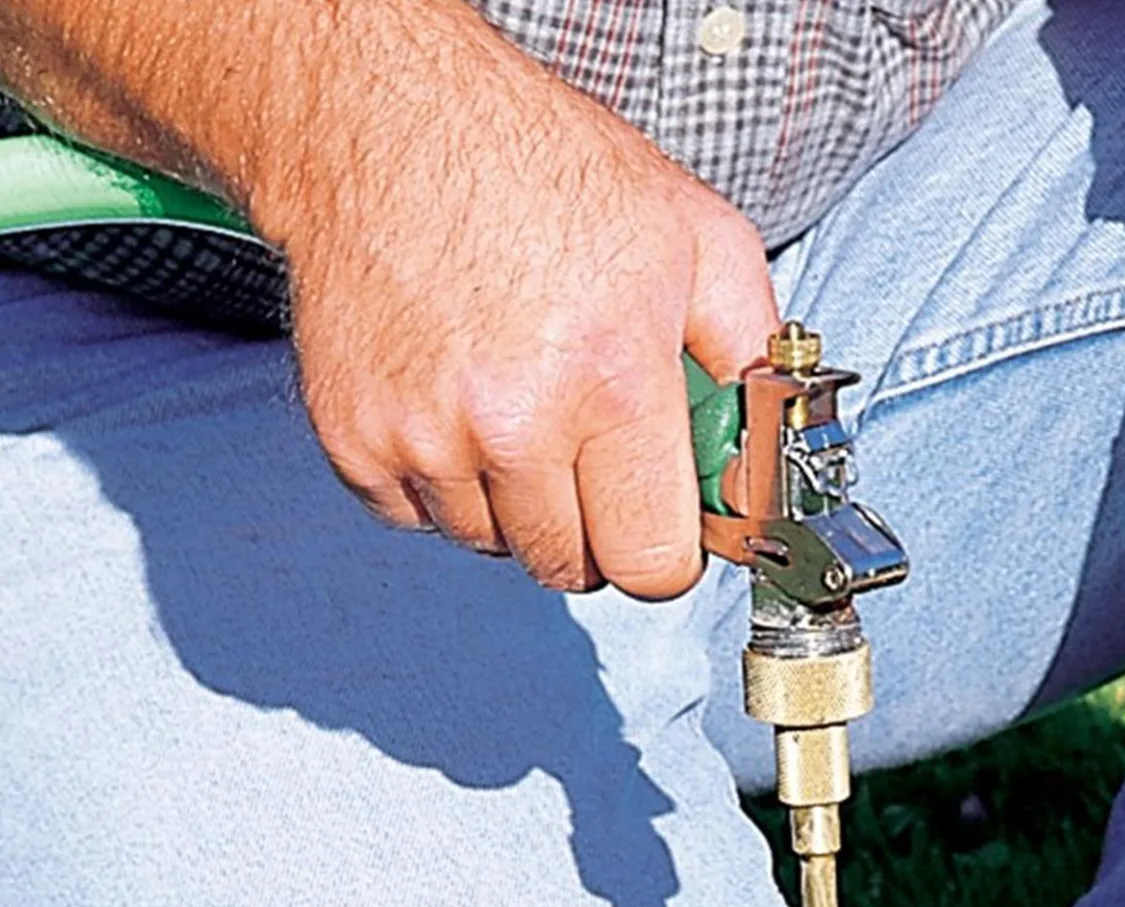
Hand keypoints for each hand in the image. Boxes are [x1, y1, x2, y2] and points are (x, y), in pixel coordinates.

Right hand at [267, 26, 776, 594]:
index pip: (652, 565)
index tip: (663, 520)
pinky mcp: (356, 439)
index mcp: (611, 381)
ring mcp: (426, 437)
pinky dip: (446, 484)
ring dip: (516, 505)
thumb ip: (754, 356)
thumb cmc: (540, 169)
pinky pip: (421, 520)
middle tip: (592, 454)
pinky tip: (459, 406)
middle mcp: (514, 421)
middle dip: (596, 529)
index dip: (666, 551)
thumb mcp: (698, 239)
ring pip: (495, 548)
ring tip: (520, 410)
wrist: (389, 121)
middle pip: (572, 569)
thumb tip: (768, 458)